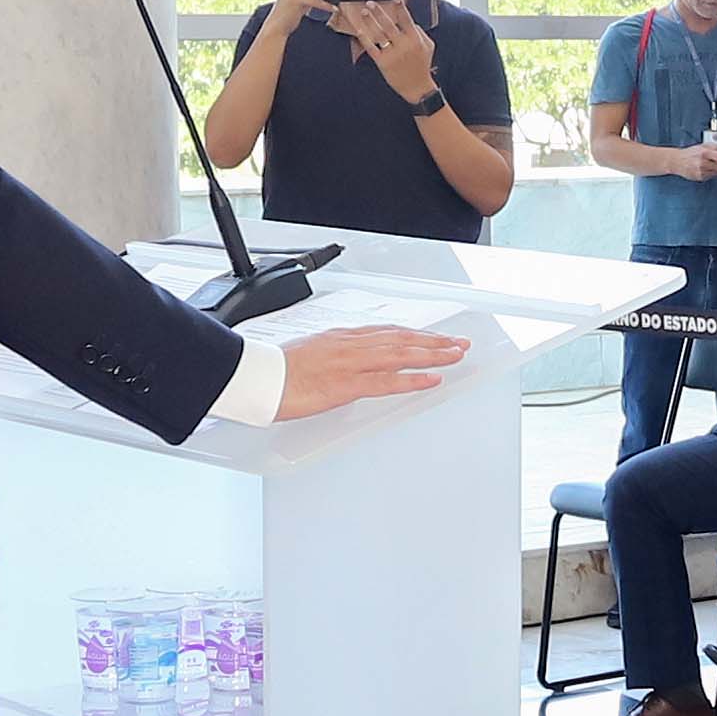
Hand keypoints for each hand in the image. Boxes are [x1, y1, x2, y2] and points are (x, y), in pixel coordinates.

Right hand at [274, 321, 473, 416]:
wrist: (257, 376)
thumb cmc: (276, 369)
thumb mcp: (309, 353)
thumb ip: (333, 355)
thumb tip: (346, 362)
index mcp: (341, 337)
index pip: (387, 332)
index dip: (415, 334)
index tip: (435, 336)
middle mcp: (350, 344)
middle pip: (401, 339)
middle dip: (434, 341)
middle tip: (459, 343)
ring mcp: (350, 363)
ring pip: (400, 354)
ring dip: (432, 354)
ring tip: (455, 355)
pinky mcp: (346, 383)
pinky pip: (387, 381)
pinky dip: (412, 379)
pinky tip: (432, 379)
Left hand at [362, 0, 438, 104]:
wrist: (417, 88)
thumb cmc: (422, 65)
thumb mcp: (428, 46)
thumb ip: (420, 32)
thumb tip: (408, 20)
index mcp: (415, 40)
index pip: (407, 20)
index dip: (401, 9)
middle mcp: (404, 45)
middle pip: (389, 25)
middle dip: (379, 12)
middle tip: (370, 3)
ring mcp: (392, 54)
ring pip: (379, 34)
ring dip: (370, 22)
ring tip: (364, 12)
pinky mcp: (383, 63)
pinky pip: (372, 48)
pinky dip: (365, 38)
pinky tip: (359, 30)